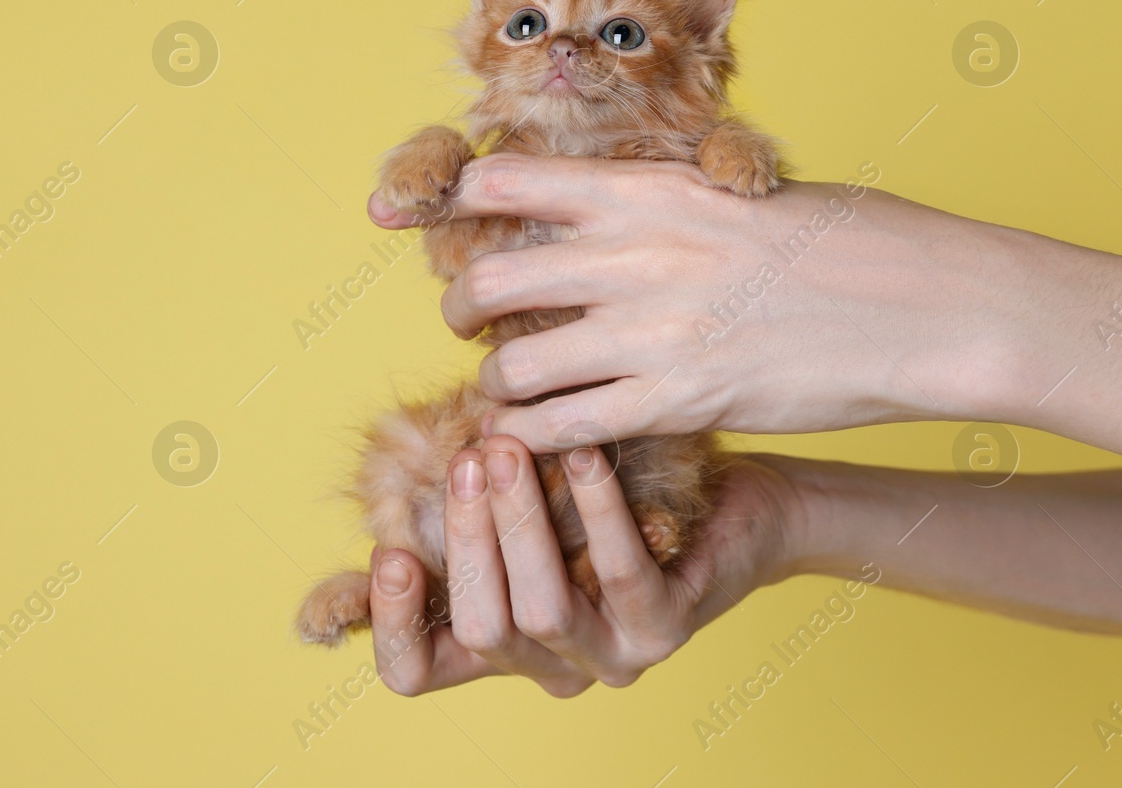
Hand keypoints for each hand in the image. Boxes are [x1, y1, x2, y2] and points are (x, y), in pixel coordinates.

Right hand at [367, 440, 802, 695]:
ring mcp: (609, 656)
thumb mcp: (520, 500)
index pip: (417, 671)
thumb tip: (391, 474)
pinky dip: (596, 510)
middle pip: (481, 629)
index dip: (393, 624)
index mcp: (499, 643)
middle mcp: (548, 664)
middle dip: (466, 537)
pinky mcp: (665, 628)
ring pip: (540, 610)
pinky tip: (583, 454)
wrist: (730, 505)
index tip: (391, 552)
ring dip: (518, 523)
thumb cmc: (607, 495)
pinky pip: (619, 572)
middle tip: (468, 457)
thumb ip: (462, 503)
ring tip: (509, 449)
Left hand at [369, 154, 1121, 470]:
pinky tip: (537, 442)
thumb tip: (610, 215)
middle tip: (468, 323)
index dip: (464, 203)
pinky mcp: (680, 402)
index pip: (507, 181)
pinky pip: (565, 430)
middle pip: (489, 280)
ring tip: (512, 392)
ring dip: (499, 385)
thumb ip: (667, 205)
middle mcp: (635, 254)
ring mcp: (653, 333)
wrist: (932, 305)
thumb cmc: (854, 240)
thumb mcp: (746, 190)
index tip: (456, 224)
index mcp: (650, 188)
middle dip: (462, 307)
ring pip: (513, 368)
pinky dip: (535, 441)